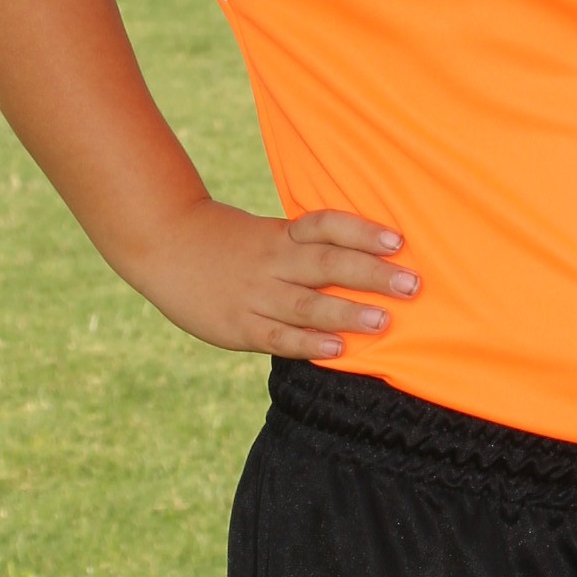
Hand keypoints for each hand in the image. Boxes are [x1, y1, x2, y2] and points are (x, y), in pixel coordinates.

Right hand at [123, 200, 416, 360]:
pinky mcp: (239, 327)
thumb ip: (308, 249)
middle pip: (327, 264)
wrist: (165, 245)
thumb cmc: (230, 245)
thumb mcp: (269, 235)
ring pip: (306, 304)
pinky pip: (278, 337)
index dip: (363, 231)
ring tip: (383, 320)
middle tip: (411, 284)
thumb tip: (369, 262)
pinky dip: (308, 344)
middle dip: (372, 275)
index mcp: (282, 235)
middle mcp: (273, 262)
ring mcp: (255, 295)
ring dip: (346, 313)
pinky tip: (337, 350)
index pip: (326, 226)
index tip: (398, 240)